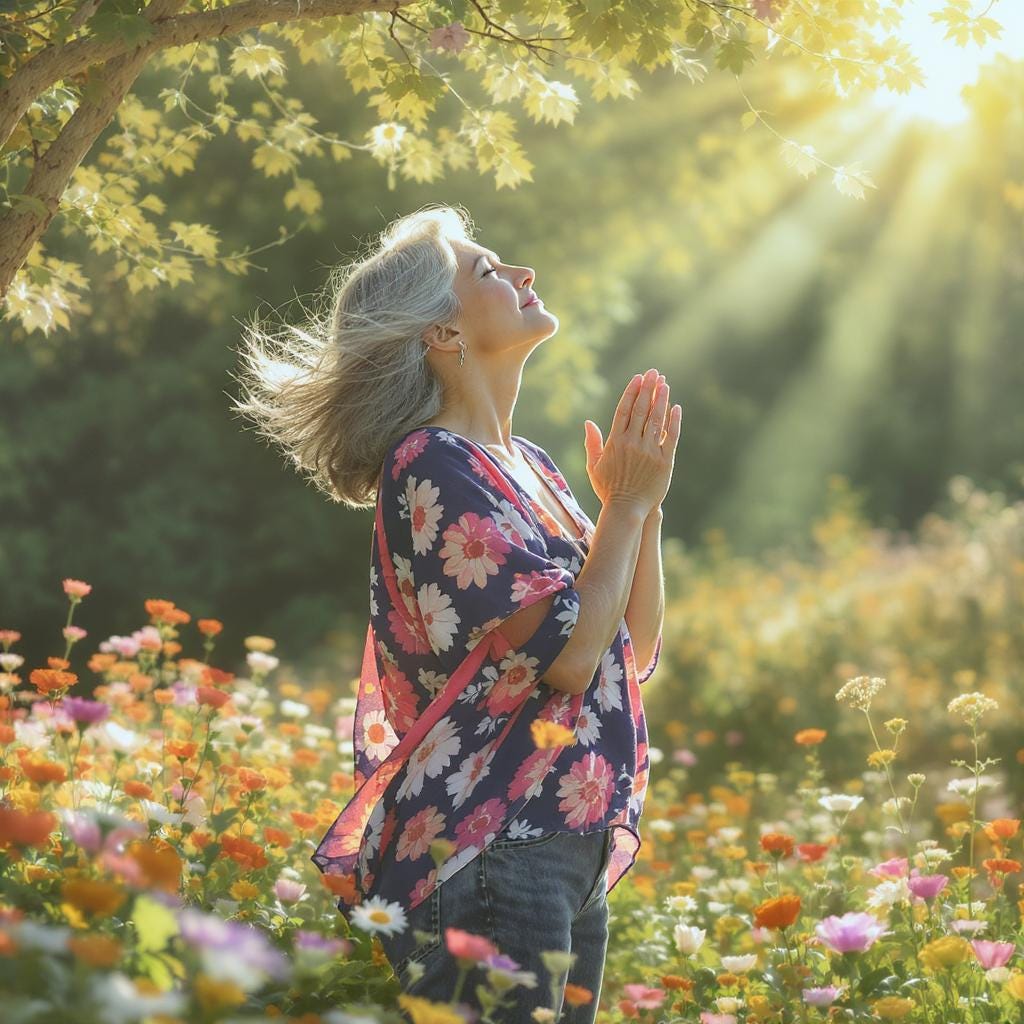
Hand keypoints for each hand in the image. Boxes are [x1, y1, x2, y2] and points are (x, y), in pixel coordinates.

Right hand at [583, 368, 681, 514]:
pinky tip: (676, 407)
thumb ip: (592, 443)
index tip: (638, 378)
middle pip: (641, 409)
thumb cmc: (608, 489)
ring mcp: (649, 451)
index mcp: (615, 442)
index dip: (631, 391)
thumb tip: (588, 422)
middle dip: (647, 388)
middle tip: (653, 372)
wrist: (627, 509)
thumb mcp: (594, 466)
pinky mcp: (665, 461)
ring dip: (661, 399)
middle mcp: (632, 444)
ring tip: (664, 383)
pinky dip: (674, 421)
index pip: (624, 410)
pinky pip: (671, 437)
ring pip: (656, 420)